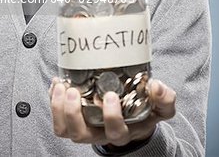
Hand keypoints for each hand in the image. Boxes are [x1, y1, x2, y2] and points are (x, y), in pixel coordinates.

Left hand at [49, 78, 175, 146]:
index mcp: (122, 131)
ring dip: (59, 108)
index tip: (111, 95)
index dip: (111, 117)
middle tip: (75, 91)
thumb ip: (164, 99)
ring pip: (65, 129)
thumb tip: (157, 86)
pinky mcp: (73, 120)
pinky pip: (58, 119)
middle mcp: (100, 133)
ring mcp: (85, 127)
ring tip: (62, 87)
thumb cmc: (144, 112)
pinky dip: (54, 102)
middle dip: (74, 114)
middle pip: (82, 135)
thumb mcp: (160, 107)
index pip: (115, 132)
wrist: (133, 119)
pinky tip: (57, 84)